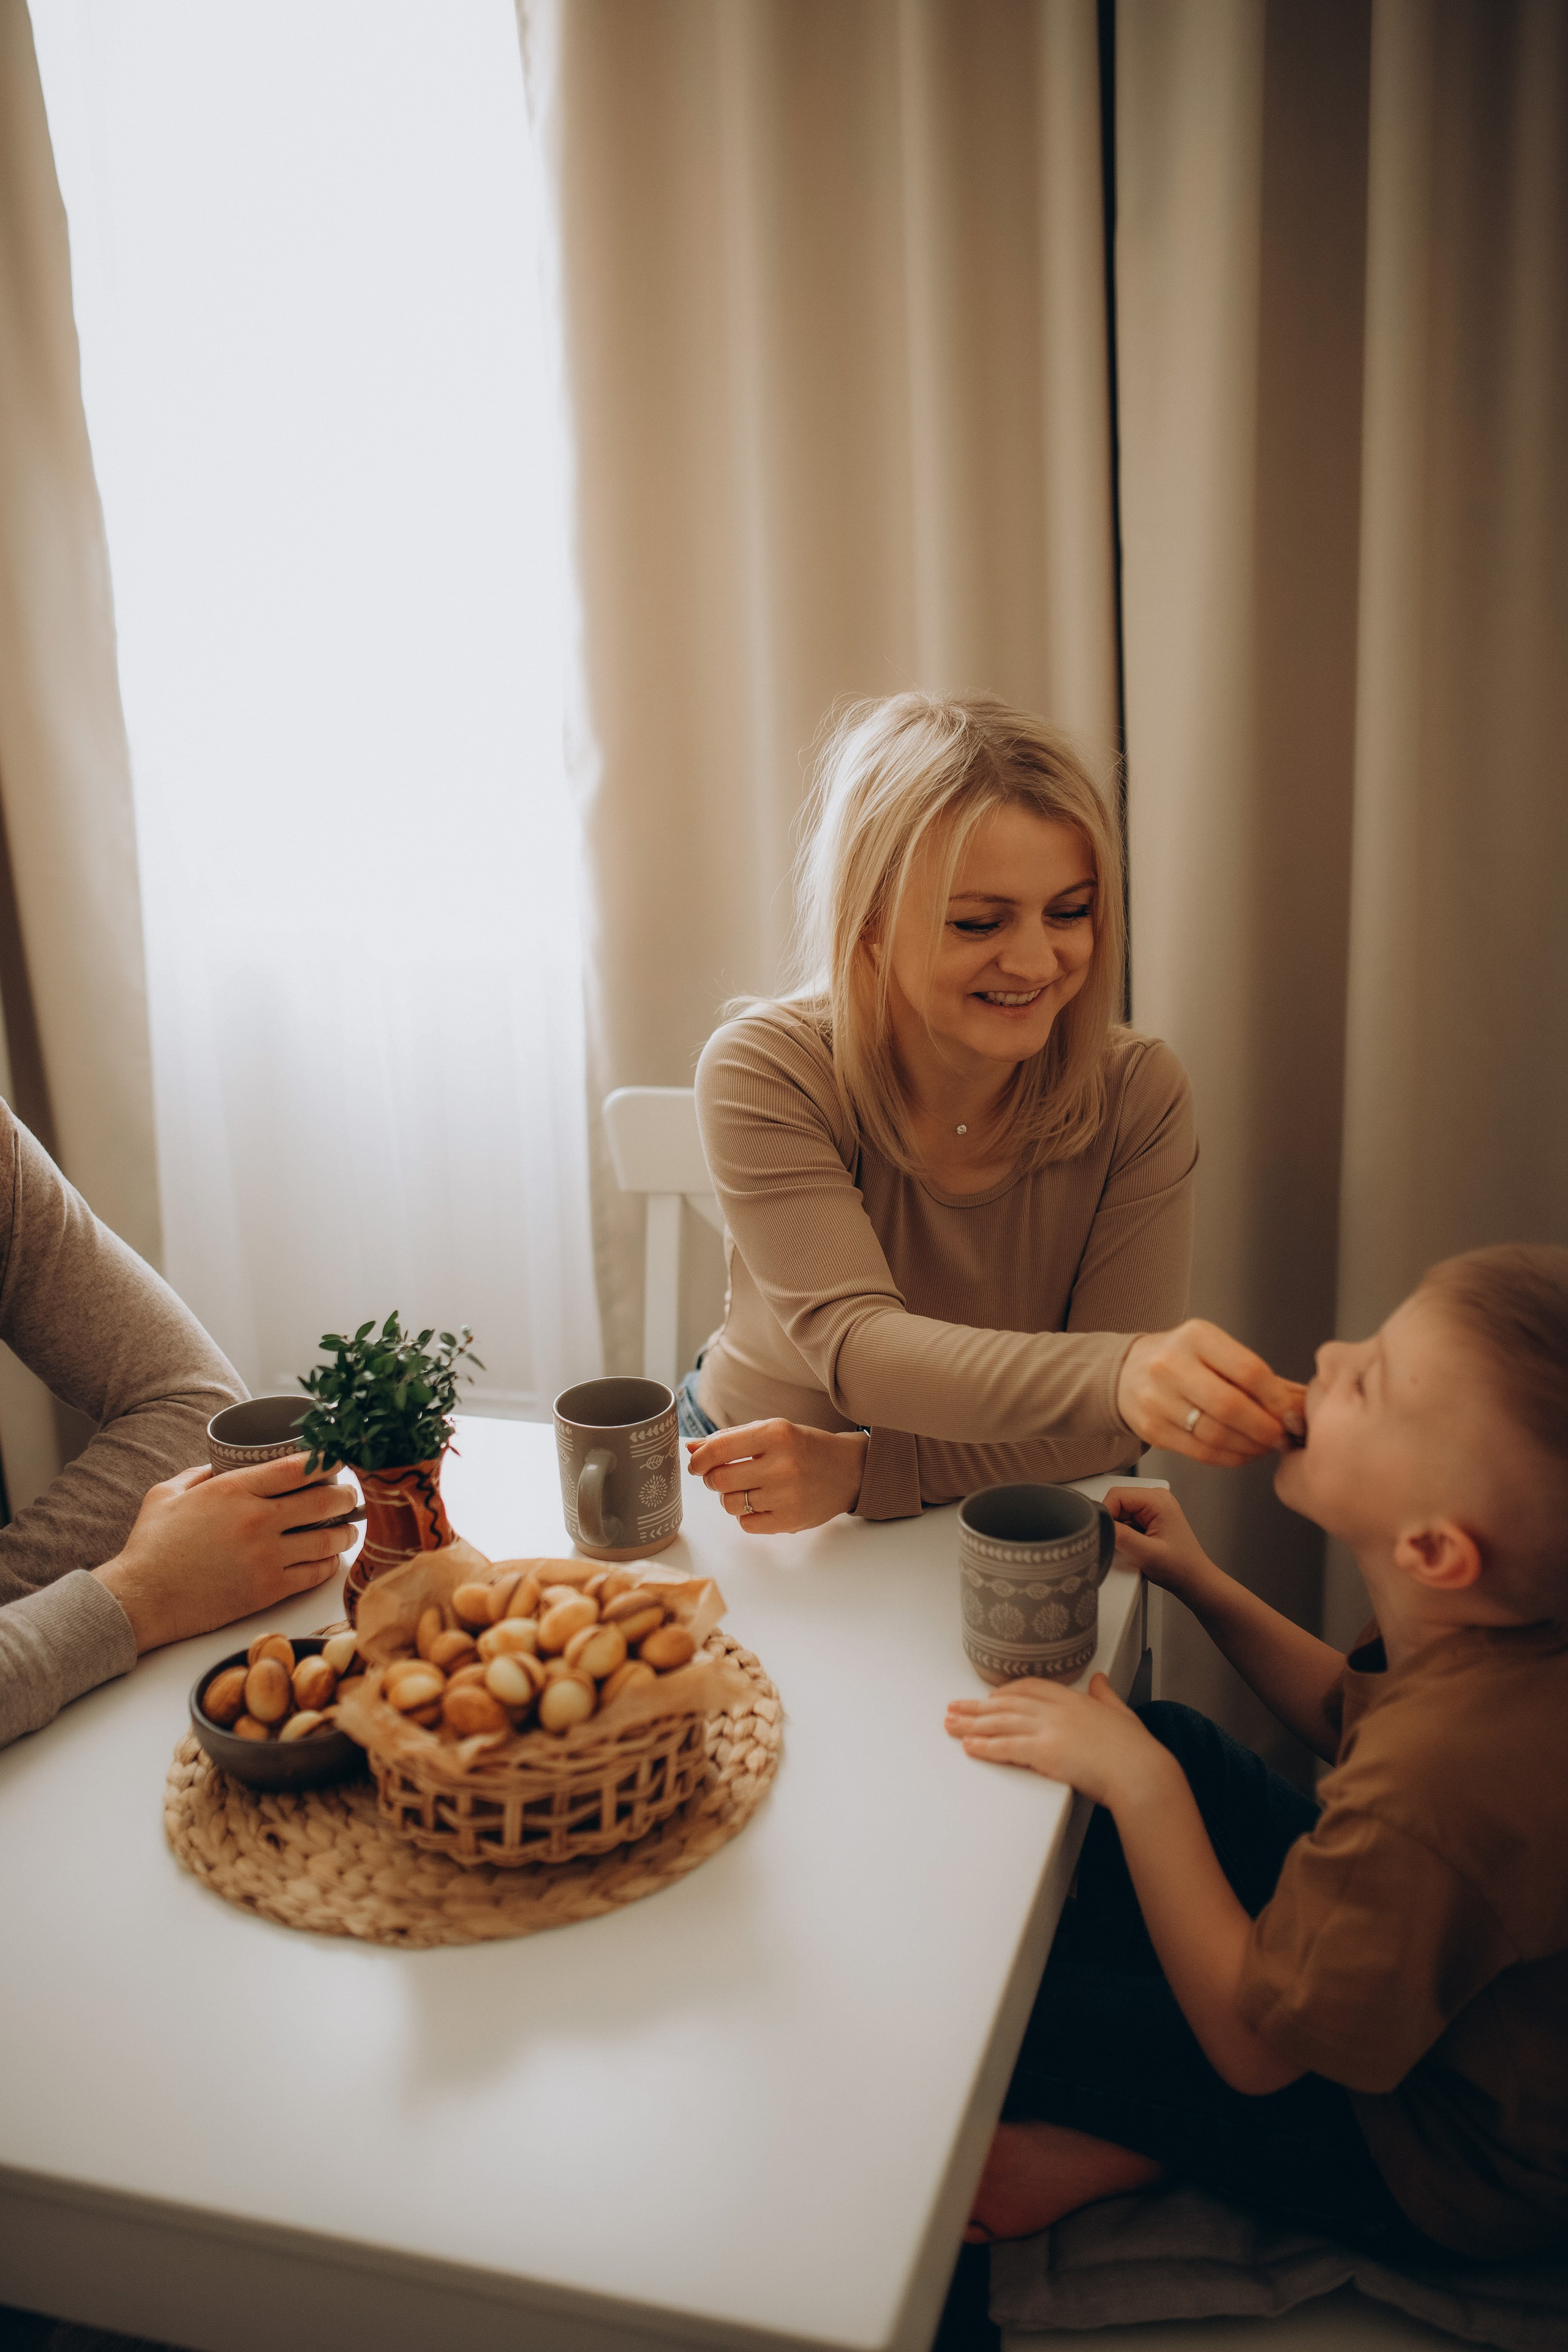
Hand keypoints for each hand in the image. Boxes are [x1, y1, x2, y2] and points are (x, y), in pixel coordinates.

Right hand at [94, 1453, 358, 1654]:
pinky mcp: (268, 1590)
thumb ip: (198, 1475)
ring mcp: (266, 1557)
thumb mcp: (167, 1495)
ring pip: (328, 1539)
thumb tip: (219, 1465)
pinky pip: (315, 1573)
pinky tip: (331, 1559)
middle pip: (324, 1500)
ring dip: (346, 1532)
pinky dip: (330, 1564)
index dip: (326, 1460)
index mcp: (234, 1490)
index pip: (298, 1468)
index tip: (338, 1459)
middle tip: (351, 1496)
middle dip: (346, 1495)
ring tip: (349, 1528)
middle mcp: (257, 1520)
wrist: (141, 1600)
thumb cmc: (150, 1547)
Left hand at [685, 1418, 868, 1533]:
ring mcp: (787, 1495)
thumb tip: (691, 1448)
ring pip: (730, 1504)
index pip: (718, 1449)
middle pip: (719, 1480)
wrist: (848, 1471)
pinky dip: (746, 1516)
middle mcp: (782, 1464)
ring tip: (746, 1489)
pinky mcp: (790, 1520)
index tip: (695, 1464)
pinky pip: (746, 1524)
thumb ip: (730, 1439)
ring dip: (730, 1498)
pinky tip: (761, 1504)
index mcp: (775, 1433)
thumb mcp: (771, 1431)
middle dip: (711, 1479)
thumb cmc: (804, 1447)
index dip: (698, 1460)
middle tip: (721, 1476)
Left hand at [945, 1673, 1171, 1810]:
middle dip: (976, 1707)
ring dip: (971, 1725)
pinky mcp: (1044, 1752)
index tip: (989, 1697)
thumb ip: (1105, 1695)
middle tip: (954, 1709)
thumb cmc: (1135, 1750)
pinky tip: (969, 1747)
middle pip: (1006, 1704)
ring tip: (950, 1725)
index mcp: (1073, 1699)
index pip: (1029, 1688)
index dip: (1005, 1692)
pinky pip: (1006, 1747)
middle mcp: (1056, 1709)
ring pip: (1000, 1723)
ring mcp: (1049, 1729)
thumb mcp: (1120, 1712)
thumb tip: (1100, 1679)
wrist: (1140, 1772)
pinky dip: (985, 1747)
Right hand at [1103, 1485, 1215, 1601]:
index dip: (1106, 1514)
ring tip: (1134, 1547)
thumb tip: (1100, 1524)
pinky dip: (1125, 1534)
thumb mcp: (1146, 1554)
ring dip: (1120, 1530)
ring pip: (1120, 1512)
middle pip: (1117, 1502)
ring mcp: (1154, 1507)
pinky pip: (1126, 1519)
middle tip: (1123, 1544)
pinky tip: (1136, 1546)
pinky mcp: (1150, 1517)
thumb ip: (1121, 1536)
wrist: (1193, 1579)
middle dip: (1114, 1523)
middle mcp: (1156, 1498)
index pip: (1116, 1495)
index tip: (1107, 1533)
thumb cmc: (1180, 1567)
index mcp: (1158, 1500)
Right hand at [1117, 1320, 1306, 1463]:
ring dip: (1250, 1447)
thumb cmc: (1186, 1361)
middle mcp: (1171, 1364)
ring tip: (1265, 1446)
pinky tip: (1243, 1452)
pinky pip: (1201, 1452)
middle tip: (1282, 1436)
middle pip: (1231, 1406)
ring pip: (1216, 1434)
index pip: (1249, 1370)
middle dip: (1266, 1428)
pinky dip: (1231, 1457)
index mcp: (1196, 1337)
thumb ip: (1262, 1378)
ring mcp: (1157, 1398)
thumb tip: (1305, 1407)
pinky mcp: (1151, 1428)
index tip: (1292, 1414)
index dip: (1277, 1399)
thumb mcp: (1218, 1351)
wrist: (1129, 1372)